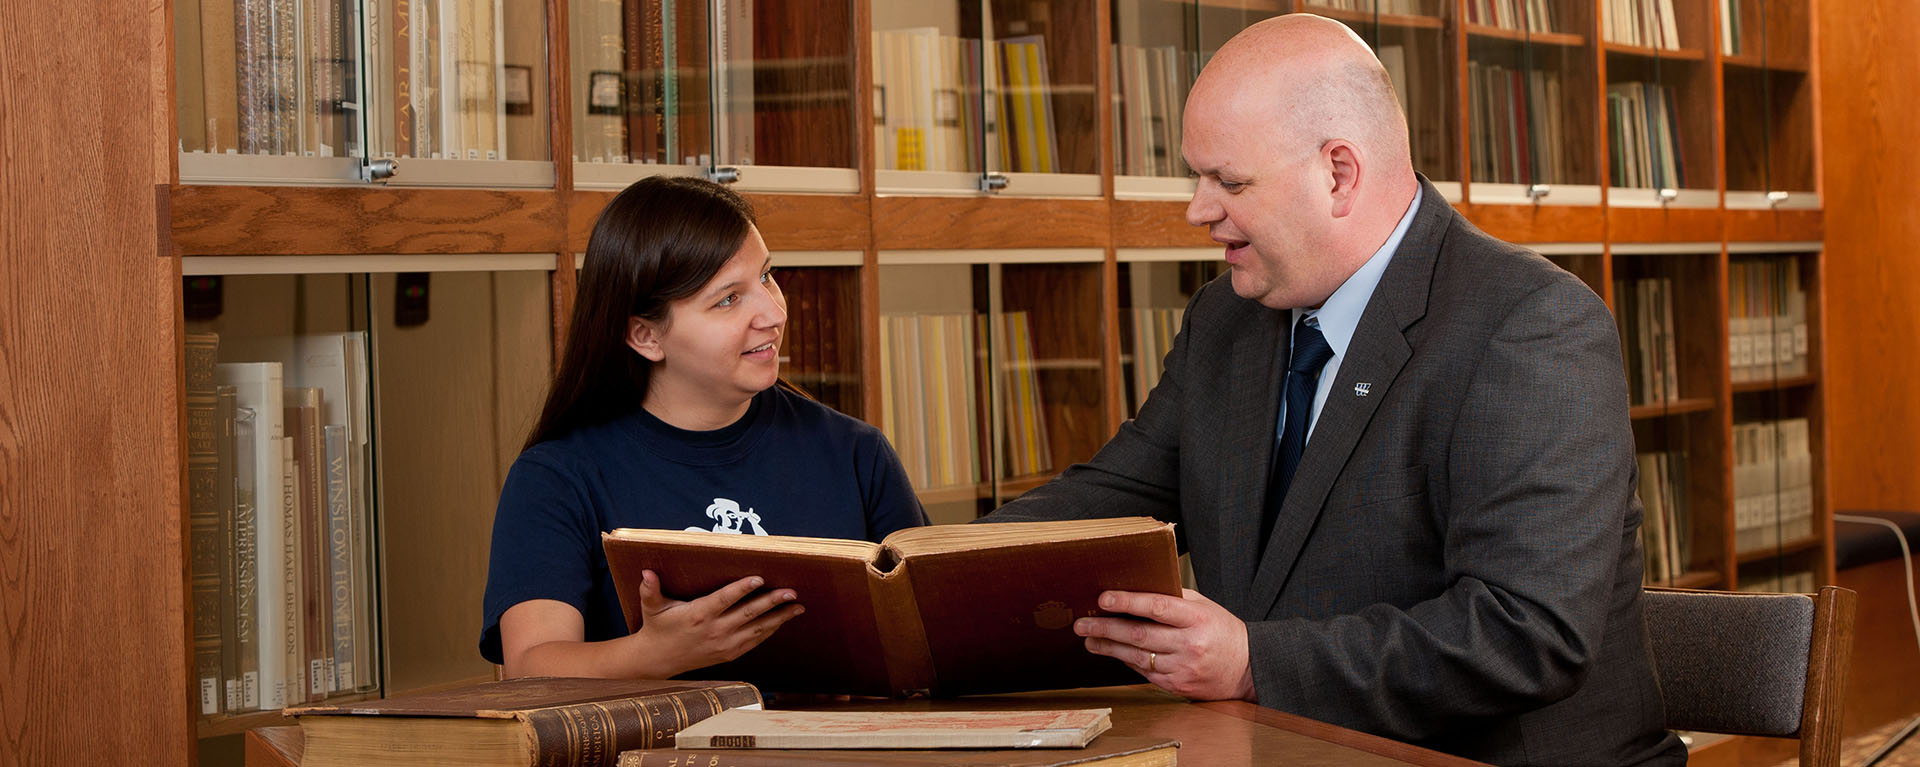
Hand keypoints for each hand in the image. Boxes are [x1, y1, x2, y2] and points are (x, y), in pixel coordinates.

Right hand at [628, 570, 803, 674]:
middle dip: (772, 602)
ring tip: (798, 606)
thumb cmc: (657, 628)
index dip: (742, 589)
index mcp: (698, 615)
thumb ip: (650, 590)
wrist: (659, 660)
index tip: (759, 578)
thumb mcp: (652, 608)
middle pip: (748, 614)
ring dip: (779, 617)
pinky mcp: (729, 654)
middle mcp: (714, 631)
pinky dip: (770, 630)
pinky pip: (754, 641)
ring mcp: (724, 644)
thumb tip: (646, 572)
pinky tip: (783, 620)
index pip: (724, 600)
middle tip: (791, 592)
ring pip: (757, 629)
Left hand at [1075, 588, 1255, 701]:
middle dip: (1106, 628)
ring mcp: (1183, 669)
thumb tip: (1138, 587)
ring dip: (1109, 647)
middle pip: (1140, 635)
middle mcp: (1190, 645)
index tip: (1104, 599)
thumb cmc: (1223, 631)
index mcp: (1197, 619)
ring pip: (1138, 657)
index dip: (1128, 602)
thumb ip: (1174, 598)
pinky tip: (1113, 652)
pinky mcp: (1178, 686)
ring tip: (1089, 639)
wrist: (1248, 668)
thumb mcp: (1205, 606)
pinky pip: (1146, 673)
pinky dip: (1127, 661)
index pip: (1157, 607)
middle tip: (1083, 624)